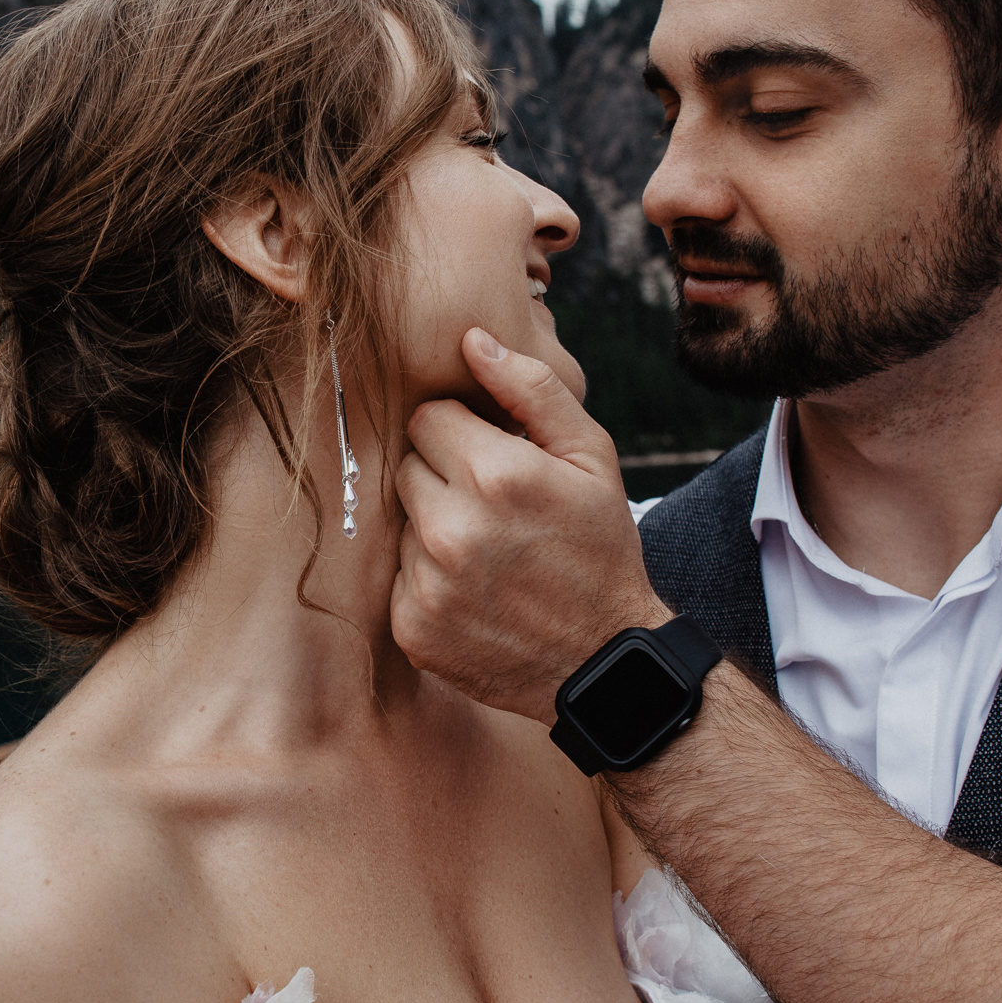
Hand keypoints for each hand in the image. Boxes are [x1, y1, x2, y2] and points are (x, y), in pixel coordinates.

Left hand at [392, 327, 668, 724]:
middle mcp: (452, 528)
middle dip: (444, 479)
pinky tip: (476, 593)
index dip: (461, 435)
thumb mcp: (593, 460)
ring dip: (435, 531)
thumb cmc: (601, 550)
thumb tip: (471, 340)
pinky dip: (428, 582)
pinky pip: (398, 578)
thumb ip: (533, 391)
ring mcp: (428, 583)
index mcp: (496, 474)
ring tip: (490, 556)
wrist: (603, 662)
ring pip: (402, 524)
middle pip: (407, 467)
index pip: (428, 418)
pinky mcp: (412, 628)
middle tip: (495, 511)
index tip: (492, 460)